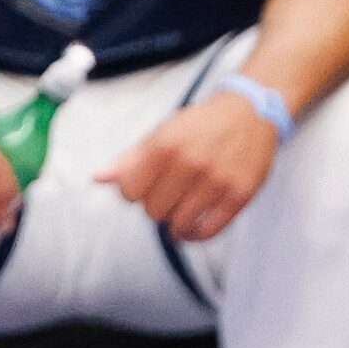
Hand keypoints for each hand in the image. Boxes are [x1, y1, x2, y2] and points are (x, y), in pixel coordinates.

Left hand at [99, 93, 277, 242]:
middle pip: (153, 211)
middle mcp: (190, 163)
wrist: (250, 113)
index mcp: (165, 145)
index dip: (133, 192)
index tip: (145, 186)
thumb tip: (98, 179)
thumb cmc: (201, 125)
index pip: (130, 192)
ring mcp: (217, 181)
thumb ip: (130, 159)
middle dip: (156, 205)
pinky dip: (195, 234)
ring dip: (175, 221)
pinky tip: (193, 226)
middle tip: (169, 192)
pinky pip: (209, 232)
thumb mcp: (162, 133)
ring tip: (181, 205)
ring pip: (179, 225)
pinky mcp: (239, 196)